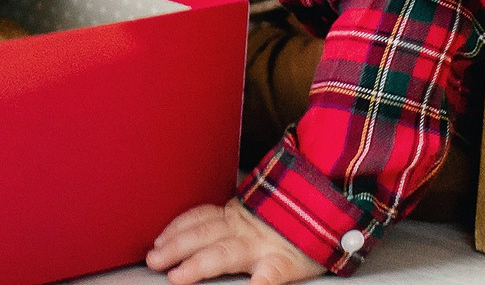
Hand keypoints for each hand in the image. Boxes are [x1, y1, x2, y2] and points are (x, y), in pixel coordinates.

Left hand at [147, 200, 324, 284]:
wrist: (329, 207)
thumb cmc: (290, 220)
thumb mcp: (254, 213)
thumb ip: (226, 219)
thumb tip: (190, 231)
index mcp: (236, 217)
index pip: (199, 219)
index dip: (176, 229)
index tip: (157, 240)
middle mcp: (244, 230)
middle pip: (204, 236)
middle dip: (176, 248)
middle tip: (154, 260)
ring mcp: (263, 247)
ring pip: (226, 254)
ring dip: (199, 265)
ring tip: (181, 276)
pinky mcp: (285, 264)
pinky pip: (269, 275)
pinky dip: (257, 283)